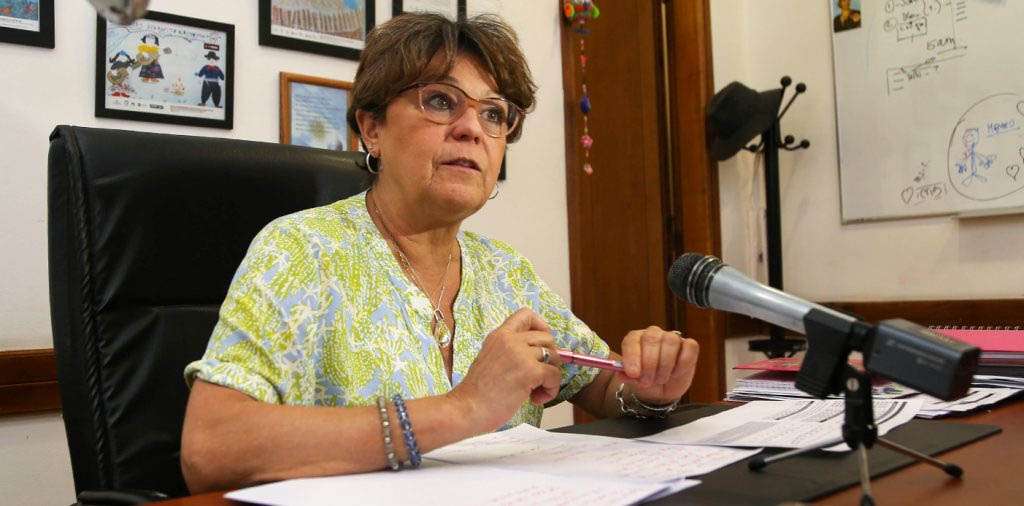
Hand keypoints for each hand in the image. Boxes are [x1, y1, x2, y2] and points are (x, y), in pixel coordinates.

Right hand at [449, 308, 563, 430]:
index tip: (540, 345)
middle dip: (550, 357)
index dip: (541, 326)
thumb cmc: (476, 393)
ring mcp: (520, 354)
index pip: (526, 314)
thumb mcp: (489, 359)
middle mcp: (510, 340)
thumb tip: (535, 357)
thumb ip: (509, 352)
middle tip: (540, 375)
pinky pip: (555, 375)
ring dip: (551, 376)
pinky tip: (535, 399)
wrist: (466, 409)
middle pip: (546, 337)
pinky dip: (551, 389)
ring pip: (554, 356)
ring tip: (536, 391)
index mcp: (499, 336)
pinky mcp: (529, 372)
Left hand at [618, 326, 698, 404]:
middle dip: (649, 364)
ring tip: (660, 379)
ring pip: (671, 341)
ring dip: (665, 365)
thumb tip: (621, 373)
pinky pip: (689, 347)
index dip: (632, 356)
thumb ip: (626, 376)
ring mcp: (672, 338)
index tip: (633, 373)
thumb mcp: (633, 381)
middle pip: (651, 339)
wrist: (661, 390)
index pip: (632, 340)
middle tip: (647, 381)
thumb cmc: (645, 380)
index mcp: (635, 339)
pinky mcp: (689, 346)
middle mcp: (653, 334)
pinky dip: (682, 364)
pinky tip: (675, 374)